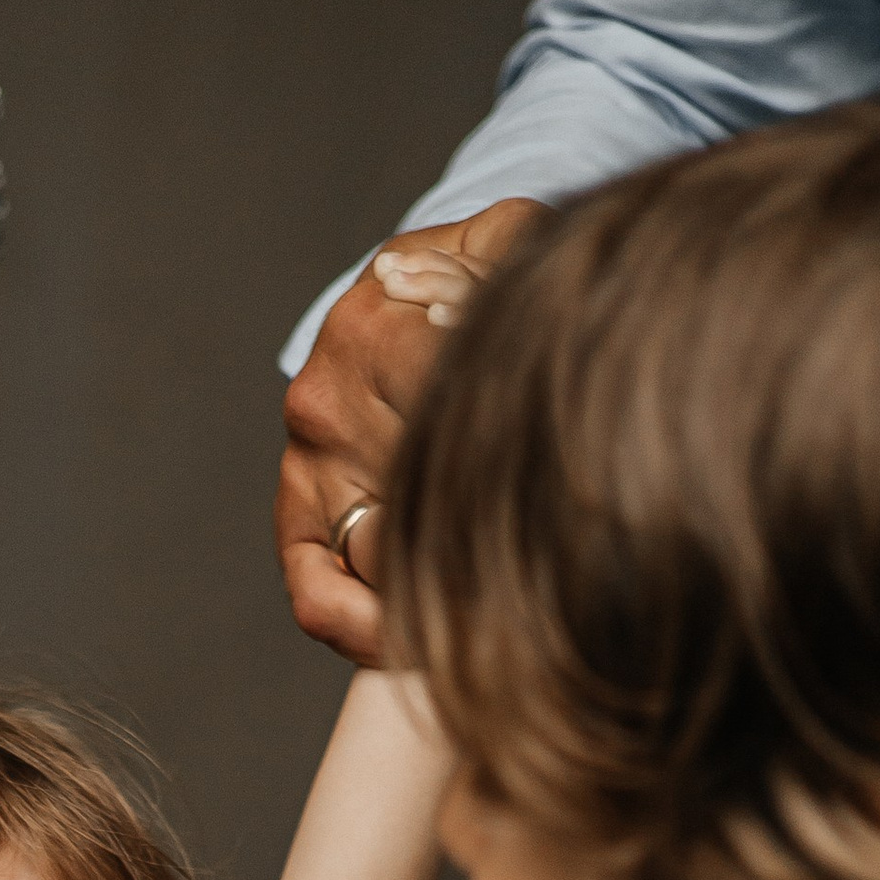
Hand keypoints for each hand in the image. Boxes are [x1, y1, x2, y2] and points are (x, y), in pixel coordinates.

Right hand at [277, 197, 548, 664]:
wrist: (400, 302)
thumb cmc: (469, 284)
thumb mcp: (505, 241)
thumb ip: (528, 255)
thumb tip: (552, 291)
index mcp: (377, 327)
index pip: (447, 411)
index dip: (520, 461)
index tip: (584, 492)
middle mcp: (328, 398)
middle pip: (423, 497)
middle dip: (499, 530)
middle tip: (569, 558)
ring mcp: (307, 464)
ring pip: (382, 556)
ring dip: (446, 585)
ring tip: (516, 597)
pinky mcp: (295, 518)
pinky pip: (319, 597)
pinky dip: (368, 630)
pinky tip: (421, 638)